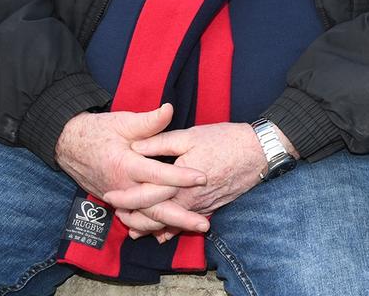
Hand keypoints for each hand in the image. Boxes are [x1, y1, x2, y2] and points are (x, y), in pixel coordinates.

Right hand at [56, 104, 209, 236]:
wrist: (70, 147)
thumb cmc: (99, 132)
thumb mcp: (123, 122)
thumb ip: (149, 121)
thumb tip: (170, 109)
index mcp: (125, 165)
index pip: (157, 175)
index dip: (181, 177)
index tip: (203, 178)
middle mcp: (122, 187)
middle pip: (154, 208)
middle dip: (181, 217)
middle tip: (205, 224)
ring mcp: (119, 198)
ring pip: (147, 218)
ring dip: (171, 225)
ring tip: (195, 227)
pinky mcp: (117, 203)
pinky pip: (138, 219)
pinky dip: (155, 226)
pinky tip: (173, 231)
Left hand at [104, 121, 295, 235]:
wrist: (259, 152)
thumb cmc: (226, 140)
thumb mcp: (191, 135)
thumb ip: (161, 142)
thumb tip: (135, 146)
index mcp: (179, 181)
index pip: (145, 195)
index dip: (126, 197)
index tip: (109, 196)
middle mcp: (189, 200)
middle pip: (155, 216)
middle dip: (134, 218)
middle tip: (117, 215)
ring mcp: (201, 207)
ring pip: (171, 224)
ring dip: (151, 227)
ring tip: (133, 228)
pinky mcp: (211, 207)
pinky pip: (188, 224)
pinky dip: (173, 230)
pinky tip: (163, 233)